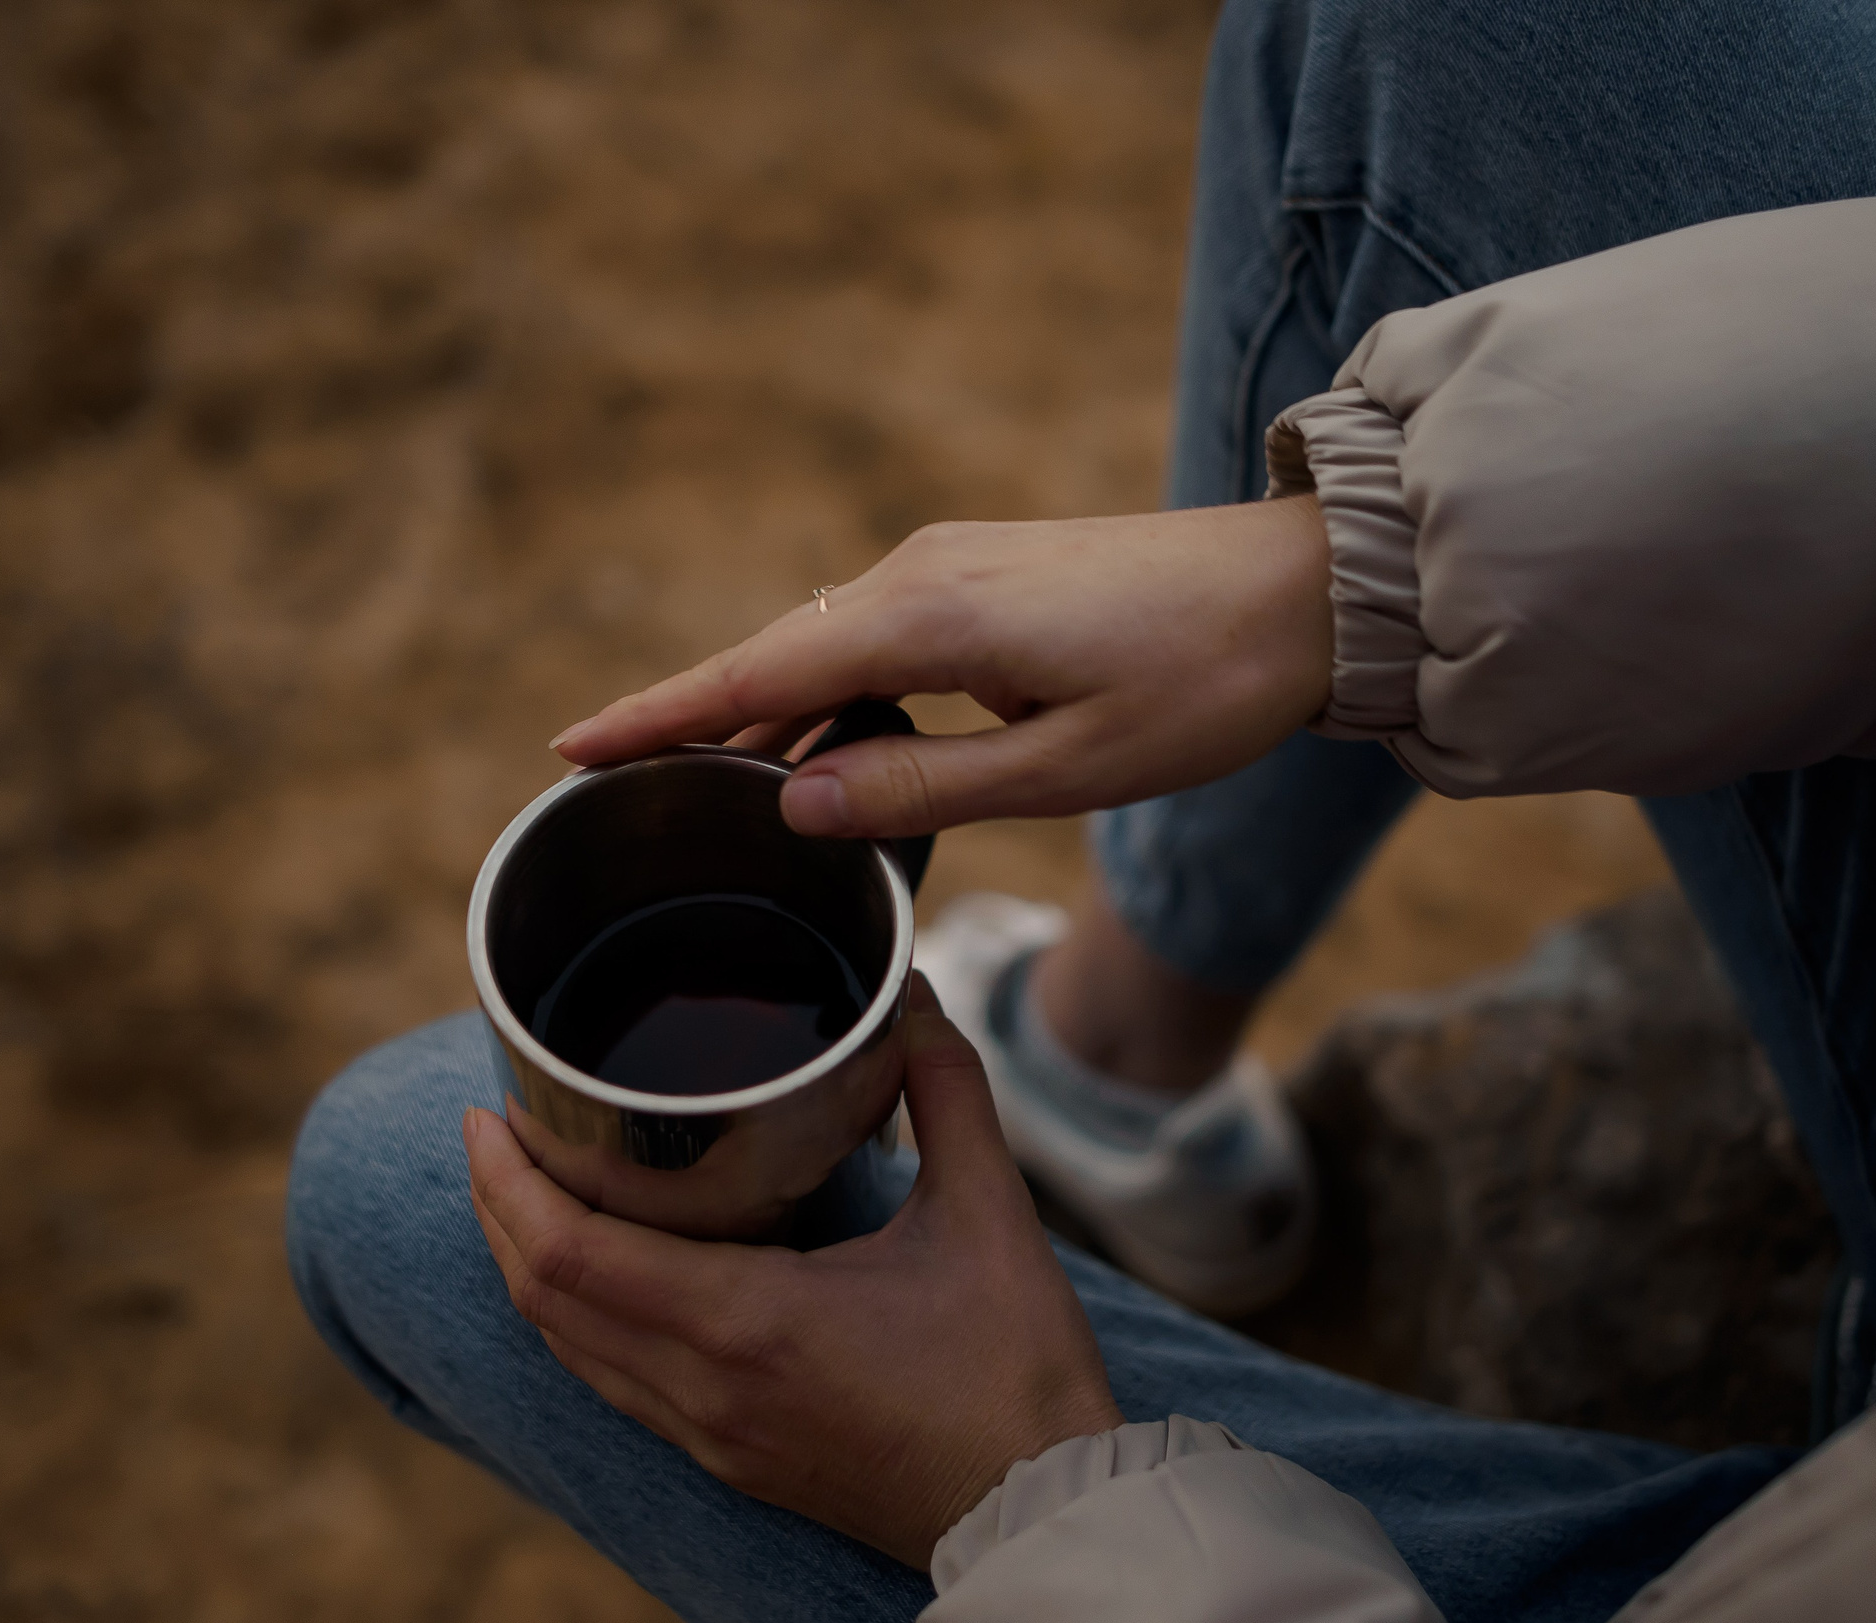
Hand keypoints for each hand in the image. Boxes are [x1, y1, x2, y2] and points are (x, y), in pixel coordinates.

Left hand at [462, 976, 1126, 1567]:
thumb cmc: (1013, 1370)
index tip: (486, 1116)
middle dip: (501, 1213)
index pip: (572, 1254)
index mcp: (746, 1323)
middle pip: (545, 1300)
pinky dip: (580, 1322)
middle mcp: (704, 1389)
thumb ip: (947, 1091)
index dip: (509, 1183)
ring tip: (529, 1193)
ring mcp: (711, 1437)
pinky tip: (601, 1278)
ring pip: (571, 1351)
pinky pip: (613, 1386)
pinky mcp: (732, 1463)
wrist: (1039, 1511)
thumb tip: (918, 998)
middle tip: (493, 1135)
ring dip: (533, 1269)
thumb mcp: (989, 1212)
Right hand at [551, 497, 1334, 836]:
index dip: (660, 716)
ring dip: (763, 716)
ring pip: (822, 649)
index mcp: (930, 619)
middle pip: (773, 657)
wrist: (1306, 591)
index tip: (569, 750)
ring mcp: (952, 565)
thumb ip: (922, 787)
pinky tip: (819, 753)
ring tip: (695, 788)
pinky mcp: (985, 576)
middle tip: (607, 789)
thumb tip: (794, 803)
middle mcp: (921, 574)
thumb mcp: (1066, 767)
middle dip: (690, 722)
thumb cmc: (1203, 686)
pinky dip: (826, 696)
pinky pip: (872, 639)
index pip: (758, 676)